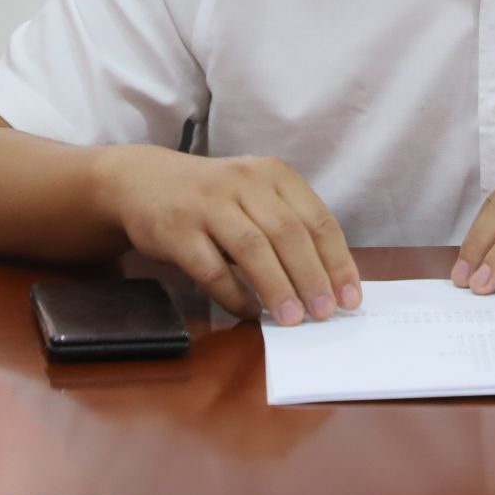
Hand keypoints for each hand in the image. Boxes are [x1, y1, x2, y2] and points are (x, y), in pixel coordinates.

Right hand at [101, 147, 361, 325]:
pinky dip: (233, 293)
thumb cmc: (215, 198)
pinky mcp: (177, 228)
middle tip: (324, 313)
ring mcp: (208, 203)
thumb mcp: (256, 196)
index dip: (337, 261)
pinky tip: (248, 312)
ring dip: (276, 287)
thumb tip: (327, 283)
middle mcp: (244, 182)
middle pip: (288, 233)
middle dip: (311, 277)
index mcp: (273, 174)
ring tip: (292, 320)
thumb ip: (288, 227)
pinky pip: (210, 267)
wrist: (144, 181)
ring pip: (252, 248)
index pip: (317, 219)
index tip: (350, 297)